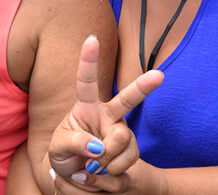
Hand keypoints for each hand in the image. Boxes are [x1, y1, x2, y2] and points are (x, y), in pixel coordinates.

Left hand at [48, 36, 162, 192]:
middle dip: (143, 86)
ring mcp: (121, 135)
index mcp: (85, 107)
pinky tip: (99, 177)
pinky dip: (109, 177)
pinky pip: (126, 165)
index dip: (88, 60)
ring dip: (104, 161)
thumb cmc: (63, 157)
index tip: (91, 38)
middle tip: (159, 75)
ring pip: (122, 141)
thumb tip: (97, 147)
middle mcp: (108, 117)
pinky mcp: (129, 154)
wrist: (76, 180)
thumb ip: (74, 143)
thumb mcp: (57, 149)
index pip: (86, 81)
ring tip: (90, 168)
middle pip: (126, 100)